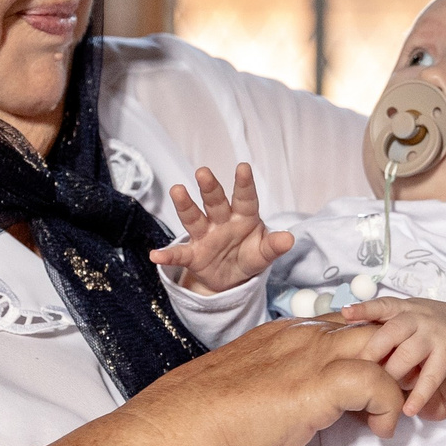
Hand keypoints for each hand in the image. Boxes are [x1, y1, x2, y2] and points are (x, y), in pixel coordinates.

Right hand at [126, 318, 402, 445]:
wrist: (170, 440)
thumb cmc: (198, 429)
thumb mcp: (245, 399)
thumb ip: (274, 393)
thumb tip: (286, 412)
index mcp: (281, 337)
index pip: (348, 328)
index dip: (380, 351)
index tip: (397, 382)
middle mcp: (298, 339)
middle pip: (377, 331)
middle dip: (410, 358)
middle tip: (434, 393)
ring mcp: (306, 359)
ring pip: (385, 347)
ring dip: (411, 381)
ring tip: (421, 413)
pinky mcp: (312, 388)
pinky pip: (377, 383)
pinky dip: (390, 407)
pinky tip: (381, 432)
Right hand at [148, 164, 292, 292]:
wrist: (231, 277)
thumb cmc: (249, 255)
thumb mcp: (264, 252)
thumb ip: (274, 245)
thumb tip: (289, 239)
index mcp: (244, 217)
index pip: (245, 198)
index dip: (244, 184)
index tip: (243, 167)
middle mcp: (222, 221)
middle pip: (215, 202)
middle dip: (210, 187)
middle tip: (203, 172)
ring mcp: (205, 236)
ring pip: (194, 218)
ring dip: (185, 205)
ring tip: (177, 191)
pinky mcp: (193, 255)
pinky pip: (179, 254)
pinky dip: (167, 255)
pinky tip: (156, 255)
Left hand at [339, 297, 445, 413]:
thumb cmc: (431, 328)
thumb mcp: (409, 317)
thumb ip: (384, 327)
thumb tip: (345, 343)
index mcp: (404, 309)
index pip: (383, 305)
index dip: (364, 309)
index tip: (346, 313)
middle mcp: (419, 319)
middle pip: (392, 331)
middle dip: (373, 349)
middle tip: (356, 366)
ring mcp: (434, 337)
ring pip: (408, 355)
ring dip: (393, 374)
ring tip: (381, 390)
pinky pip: (431, 378)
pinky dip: (419, 395)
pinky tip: (407, 410)